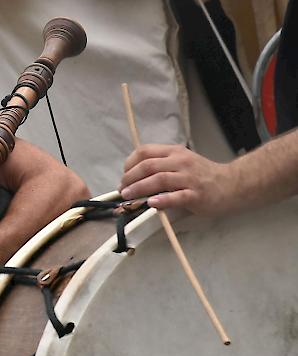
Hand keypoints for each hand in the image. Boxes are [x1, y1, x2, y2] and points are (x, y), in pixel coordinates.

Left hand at [120, 144, 234, 214]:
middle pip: (148, 166)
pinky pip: (176, 197)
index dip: (130, 163)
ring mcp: (189, 178)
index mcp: (174, 152)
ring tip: (127, 196)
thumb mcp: (181, 162)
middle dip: (130, 178)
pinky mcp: (197, 195)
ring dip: (139, 188)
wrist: (234, 184)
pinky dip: (162, 200)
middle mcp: (180, 162)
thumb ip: (162, 165)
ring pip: (159, 180)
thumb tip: (135, 176)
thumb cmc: (203, 174)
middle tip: (122, 189)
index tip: (124, 175)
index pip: (145, 152)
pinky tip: (151, 204)